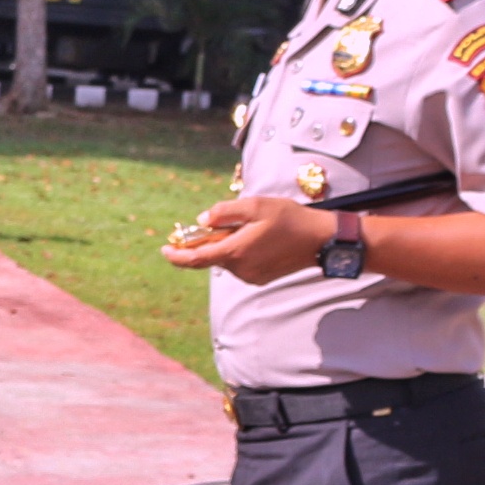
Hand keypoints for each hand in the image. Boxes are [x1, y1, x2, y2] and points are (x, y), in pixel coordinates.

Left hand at [161, 196, 334, 285]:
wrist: (320, 239)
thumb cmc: (289, 219)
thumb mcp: (255, 206)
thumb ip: (224, 213)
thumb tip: (202, 221)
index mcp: (234, 252)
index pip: (194, 259)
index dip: (175, 255)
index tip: (164, 248)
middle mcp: (239, 269)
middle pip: (211, 257)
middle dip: (206, 242)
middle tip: (213, 225)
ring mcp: (250, 276)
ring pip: (226, 260)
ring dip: (227, 245)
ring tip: (249, 227)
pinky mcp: (260, 278)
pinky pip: (240, 264)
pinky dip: (239, 252)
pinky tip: (258, 238)